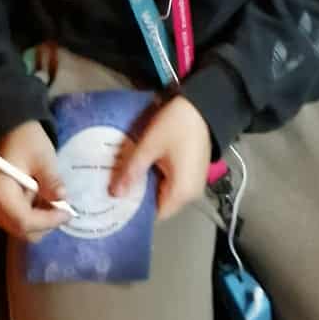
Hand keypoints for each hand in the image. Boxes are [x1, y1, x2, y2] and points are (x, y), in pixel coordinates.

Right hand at [0, 121, 70, 239]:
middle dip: (46, 223)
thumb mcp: (43, 157)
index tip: (68, 212)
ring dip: (43, 221)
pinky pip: (21, 224)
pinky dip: (37, 218)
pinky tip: (44, 200)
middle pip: (23, 230)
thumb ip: (51, 179)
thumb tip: (62, 198)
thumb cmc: (27, 142)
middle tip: (64, 208)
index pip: (23, 220)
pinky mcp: (2, 211)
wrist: (13, 134)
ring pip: (24, 230)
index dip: (48, 221)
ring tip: (53, 200)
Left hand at [110, 94, 210, 220]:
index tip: (115, 202)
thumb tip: (114, 194)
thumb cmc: (177, 126)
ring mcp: (194, 182)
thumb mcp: (150, 146)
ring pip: (165, 191)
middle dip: (138, 195)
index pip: (154, 215)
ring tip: (127, 174)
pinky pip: (173, 181)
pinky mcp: (193, 171)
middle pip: (159, 203)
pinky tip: (144, 165)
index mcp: (181, 194)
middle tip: (116, 186)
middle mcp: (191, 194)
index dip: (135, 210)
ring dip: (147, 183)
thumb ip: (132, 171)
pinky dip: (158, 176)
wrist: (204, 104)